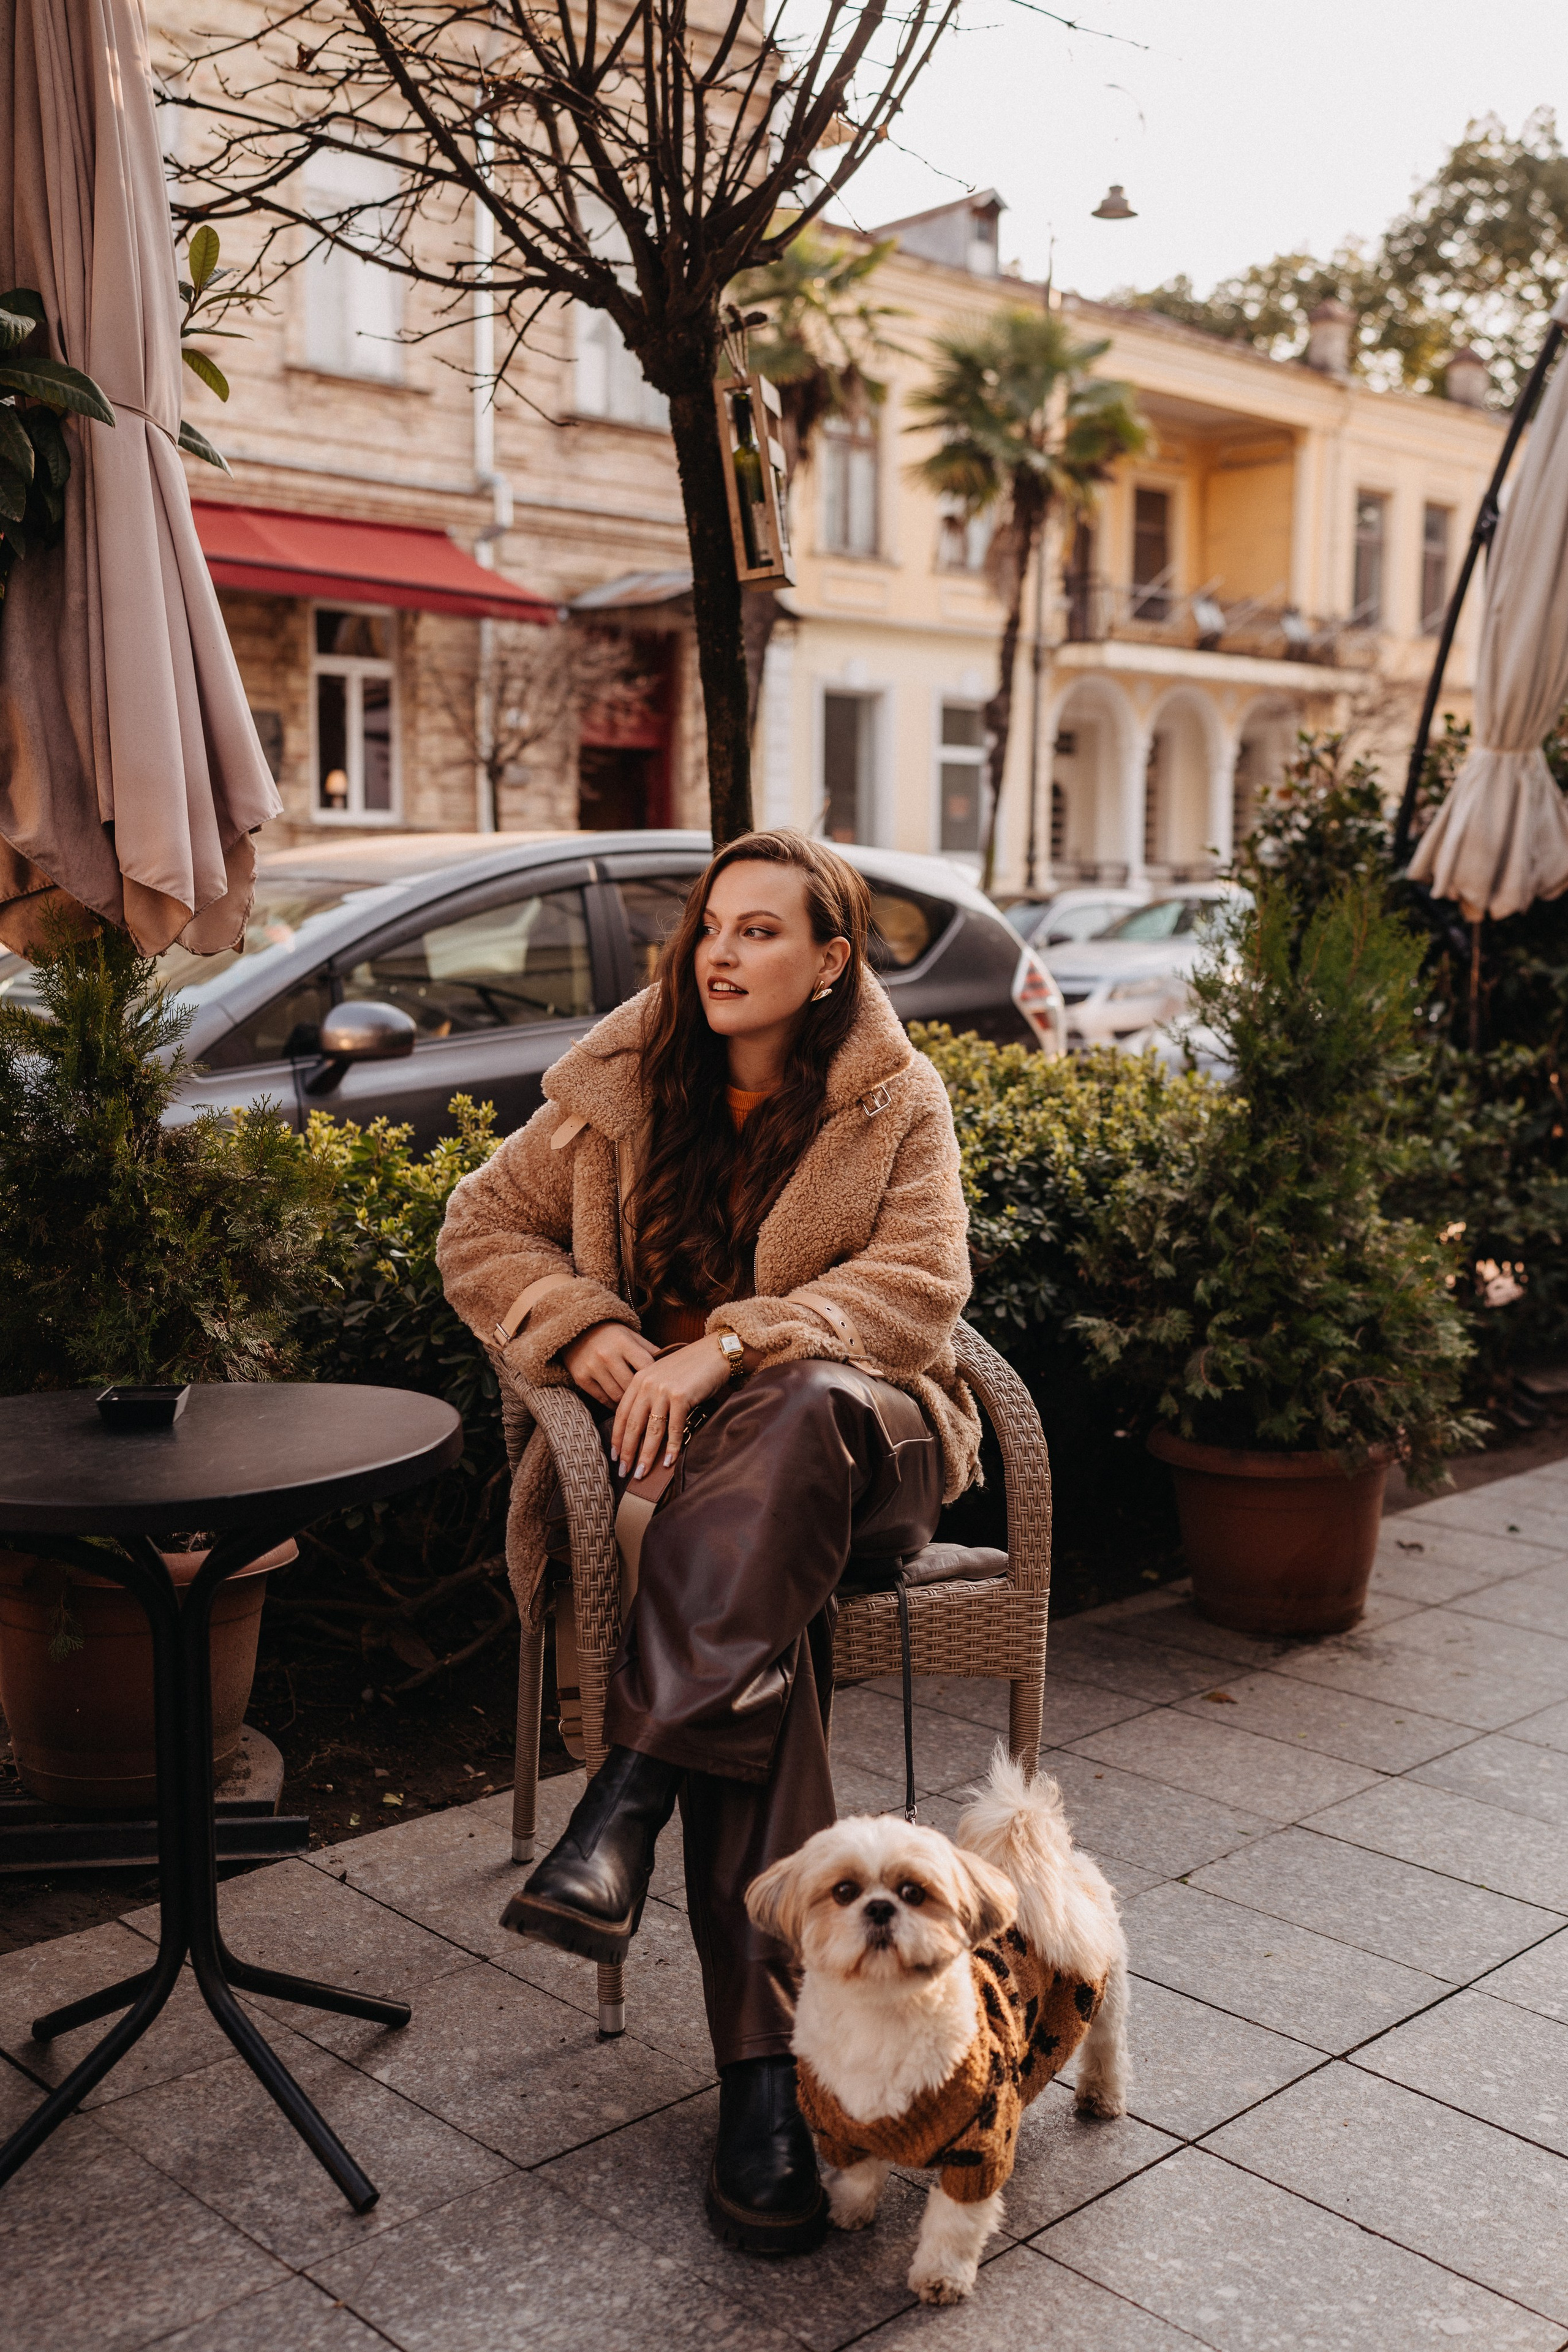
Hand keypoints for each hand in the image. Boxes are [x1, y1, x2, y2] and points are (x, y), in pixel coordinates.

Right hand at [561, 1321, 658, 1406]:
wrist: (576, 1329)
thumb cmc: (611, 1335)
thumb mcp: (632, 1336)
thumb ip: (650, 1350)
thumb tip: (673, 1368)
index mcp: (623, 1342)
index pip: (646, 1367)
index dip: (657, 1381)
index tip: (664, 1390)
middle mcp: (607, 1355)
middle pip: (631, 1385)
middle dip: (643, 1396)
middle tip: (654, 1405)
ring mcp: (592, 1367)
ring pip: (617, 1395)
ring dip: (629, 1404)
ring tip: (639, 1408)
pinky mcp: (581, 1378)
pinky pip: (602, 1398)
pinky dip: (613, 1405)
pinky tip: (622, 1407)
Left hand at [611, 1336, 733, 1479]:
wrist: (715, 1352)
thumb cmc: (691, 1368)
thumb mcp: (663, 1377)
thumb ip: (650, 1396)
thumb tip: (643, 1429)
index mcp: (639, 1379)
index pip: (622, 1414)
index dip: (618, 1437)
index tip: (616, 1456)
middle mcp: (647, 1384)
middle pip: (633, 1425)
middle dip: (627, 1452)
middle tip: (624, 1472)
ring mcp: (664, 1390)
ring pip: (652, 1430)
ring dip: (646, 1455)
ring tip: (641, 1474)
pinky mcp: (681, 1396)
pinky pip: (674, 1428)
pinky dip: (671, 1447)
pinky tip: (668, 1462)